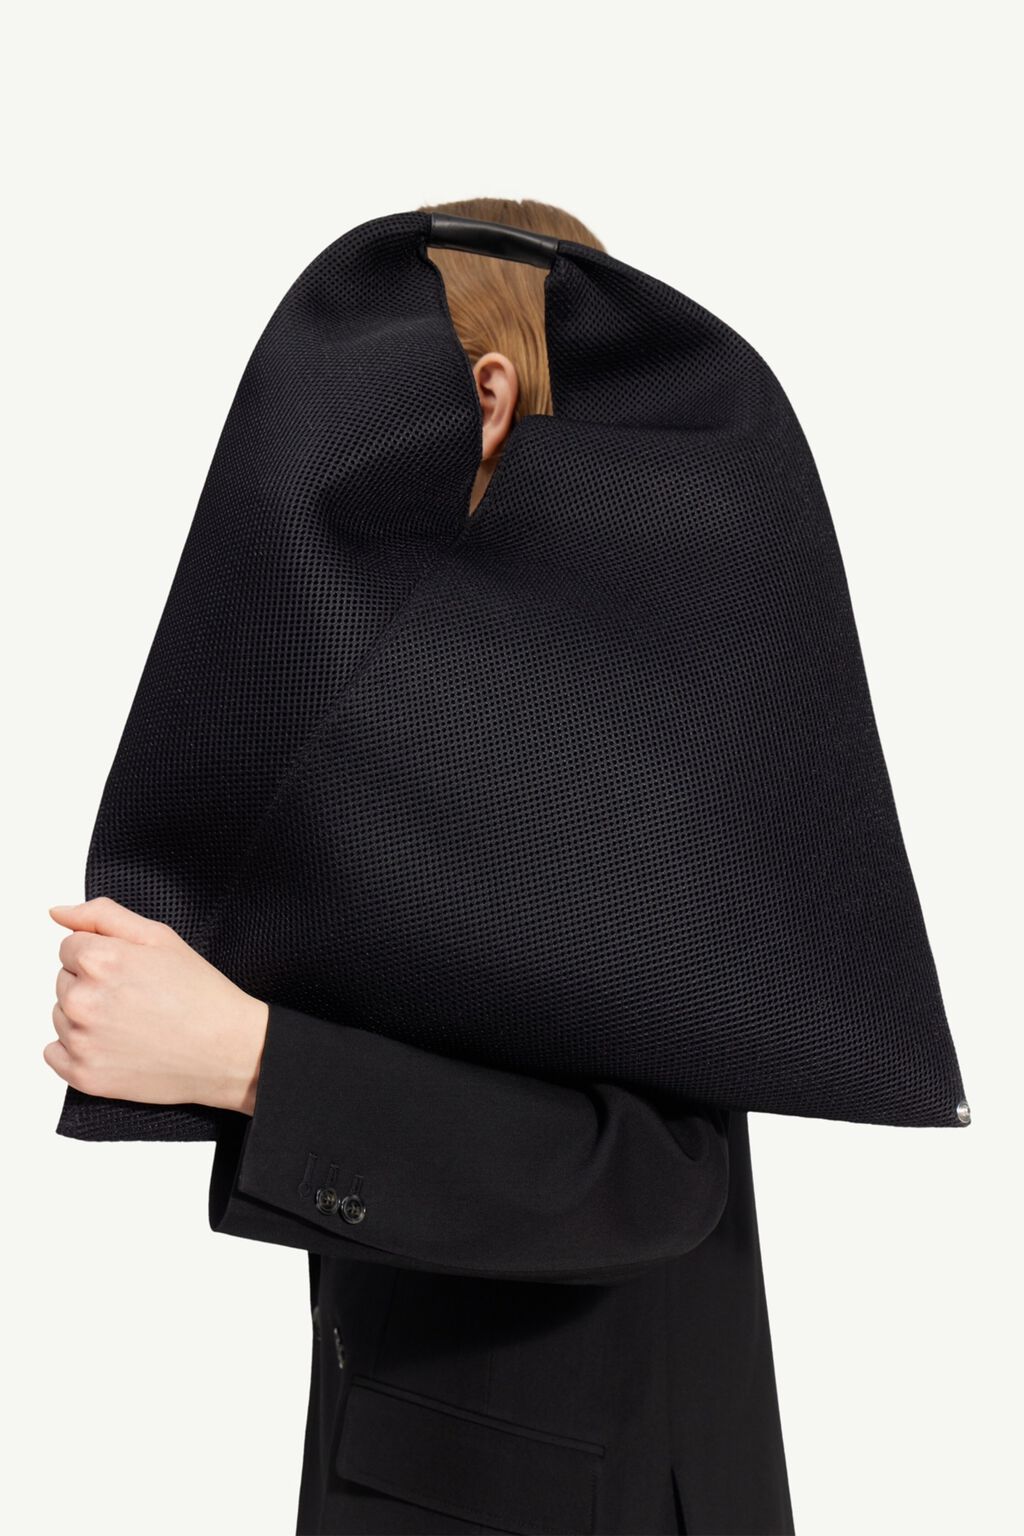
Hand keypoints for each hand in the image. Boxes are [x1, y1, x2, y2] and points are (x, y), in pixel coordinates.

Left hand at [44, 896, 268, 1114]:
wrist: (227, 1051)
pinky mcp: (83, 1075)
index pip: (69, 947)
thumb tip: (58, 913)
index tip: (131, 971)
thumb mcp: (159, 937)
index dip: (103, 955)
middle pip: (63, 980)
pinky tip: (114, 1045)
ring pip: (60, 1016)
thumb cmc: (199, 993)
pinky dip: (77, 1049)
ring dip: (85, 1016)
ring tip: (131, 1022)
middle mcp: (82, 1001)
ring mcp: (81, 1042)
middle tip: (136, 997)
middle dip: (92, 984)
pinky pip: (54, 1053)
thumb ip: (102, 916)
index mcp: (100, 961)